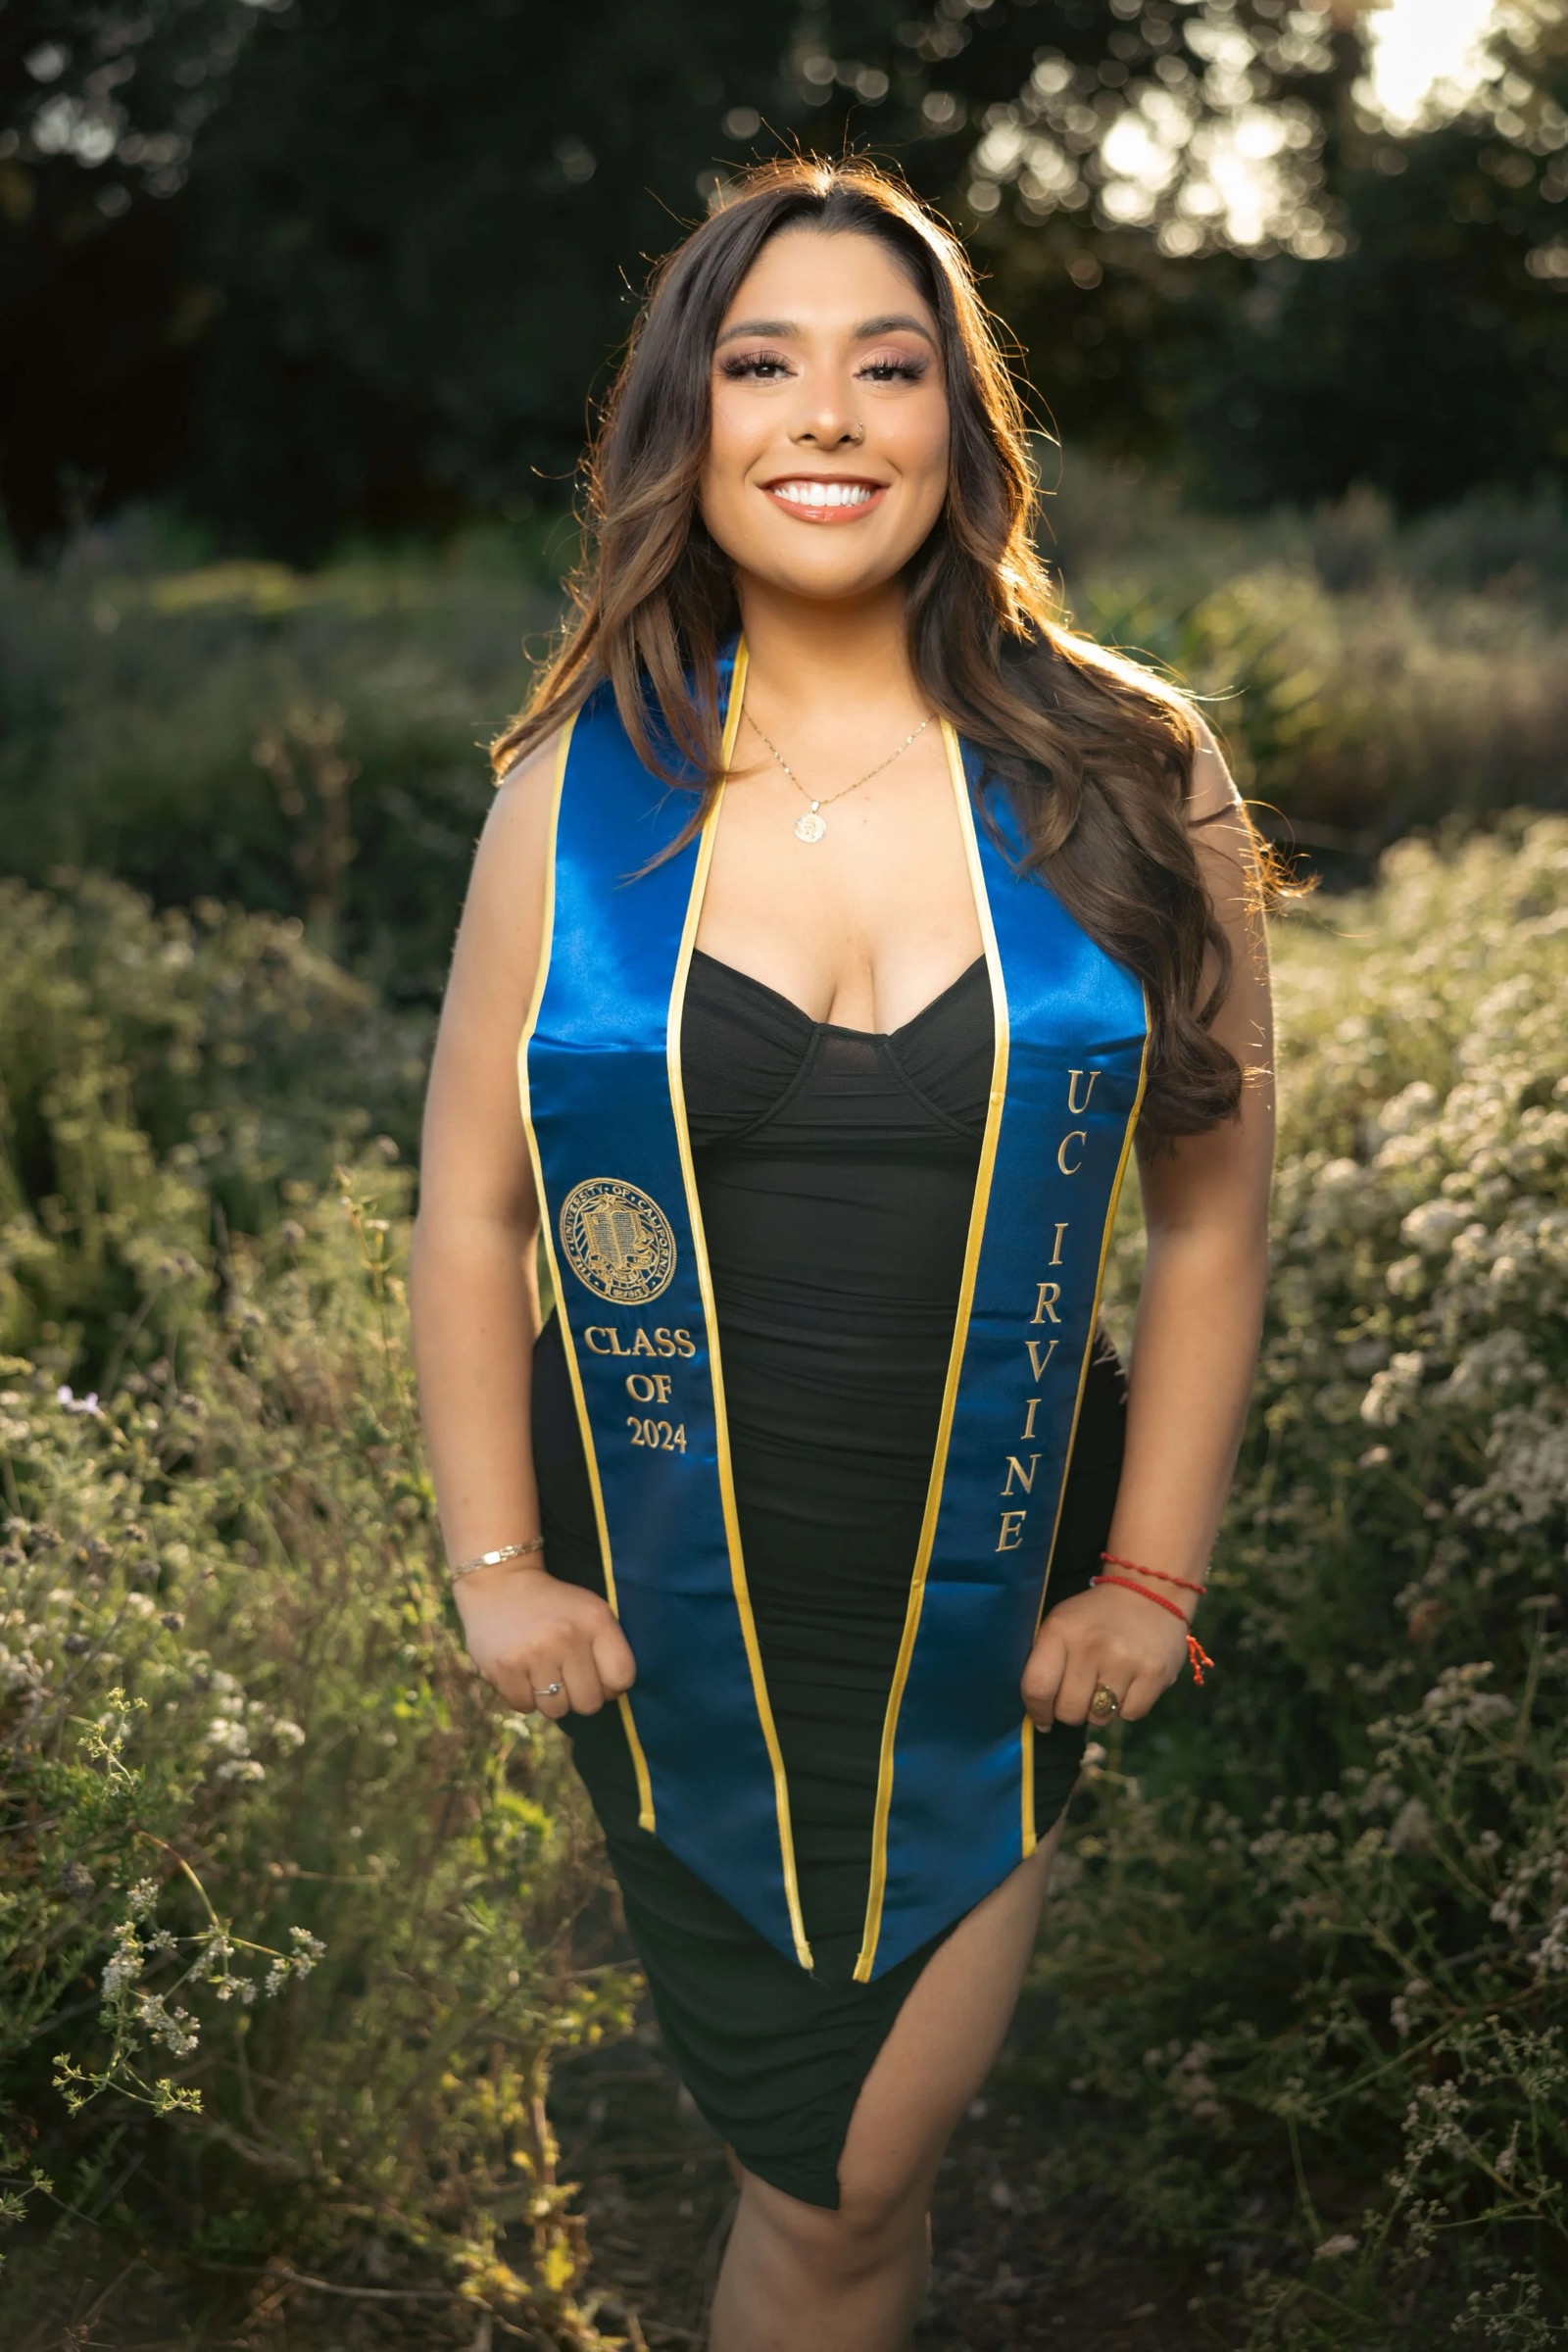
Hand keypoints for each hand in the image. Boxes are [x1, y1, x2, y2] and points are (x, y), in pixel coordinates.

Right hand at [455, 1562, 636, 1720]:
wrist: (500, 1583)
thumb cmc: (554, 1605)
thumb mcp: (590, 1611)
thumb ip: (609, 1649)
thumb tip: (612, 1696)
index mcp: (596, 1620)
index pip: (622, 1678)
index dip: (611, 1686)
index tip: (596, 1676)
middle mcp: (567, 1637)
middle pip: (589, 1703)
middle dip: (579, 1696)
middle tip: (565, 1676)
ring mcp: (534, 1653)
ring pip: (556, 1711)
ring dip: (550, 1699)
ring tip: (541, 1671)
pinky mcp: (504, 1667)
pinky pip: (524, 1707)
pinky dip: (523, 1696)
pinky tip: (521, 1672)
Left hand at [1022, 1581, 1188, 1728]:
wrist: (1150, 1590)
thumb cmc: (1096, 1614)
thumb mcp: (1062, 1622)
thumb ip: (1046, 1660)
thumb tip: (1039, 1711)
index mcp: (1061, 1630)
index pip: (1037, 1687)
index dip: (1037, 1711)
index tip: (1043, 1719)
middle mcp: (1091, 1646)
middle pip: (1069, 1711)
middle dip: (1070, 1713)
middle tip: (1079, 1698)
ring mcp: (1125, 1661)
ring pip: (1100, 1718)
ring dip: (1100, 1710)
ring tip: (1106, 1685)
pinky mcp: (1155, 1674)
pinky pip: (1130, 1715)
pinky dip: (1127, 1708)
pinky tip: (1129, 1684)